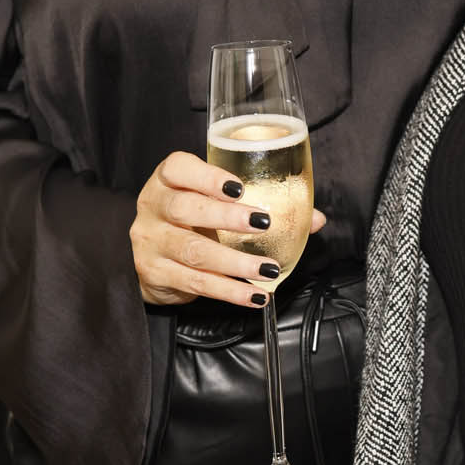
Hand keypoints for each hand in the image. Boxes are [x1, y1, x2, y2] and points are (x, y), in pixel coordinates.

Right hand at [131, 151, 325, 307]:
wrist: (150, 255)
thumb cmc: (191, 220)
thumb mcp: (215, 204)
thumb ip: (260, 204)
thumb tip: (314, 219)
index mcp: (168, 180)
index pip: (178, 168)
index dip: (207, 176)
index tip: (238, 187)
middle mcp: (154, 206)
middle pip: (185, 208)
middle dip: (226, 216)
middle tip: (263, 223)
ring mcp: (151, 241)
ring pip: (193, 251)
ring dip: (235, 263)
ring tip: (267, 269)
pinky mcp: (155, 272)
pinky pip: (196, 283)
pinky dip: (229, 291)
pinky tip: (254, 296)